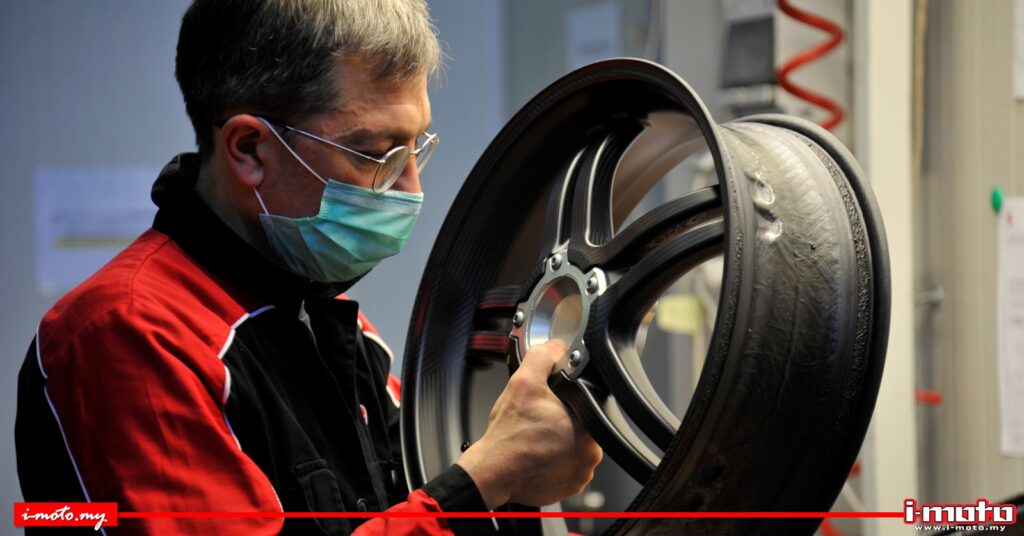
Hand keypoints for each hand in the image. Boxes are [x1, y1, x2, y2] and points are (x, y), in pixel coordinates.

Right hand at [456, 340, 602, 508]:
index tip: (550, 405)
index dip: (567, 400)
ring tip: (535, 438)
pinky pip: (567, 467)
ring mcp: (581, 474)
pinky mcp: (570, 487)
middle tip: (538, 421)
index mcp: (587, 427)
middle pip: (581, 425)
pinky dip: (554, 462)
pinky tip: (537, 455)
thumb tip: (556, 346)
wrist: (491, 472)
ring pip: (574, 447)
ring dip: (558, 442)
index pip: (587, 403)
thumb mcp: (523, 383)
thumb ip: (543, 358)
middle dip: (561, 420)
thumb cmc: (507, 436)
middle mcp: (590, 453)